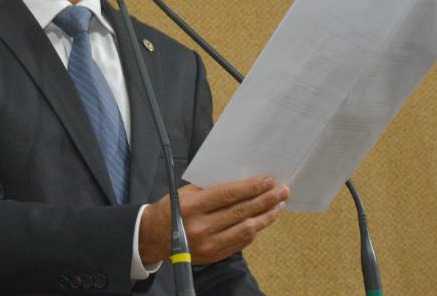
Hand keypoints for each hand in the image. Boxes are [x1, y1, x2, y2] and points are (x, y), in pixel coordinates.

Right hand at [138, 175, 288, 264]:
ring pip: (246, 229)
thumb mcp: (185, 193)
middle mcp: (201, 227)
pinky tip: (262, 220)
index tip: (269, 180)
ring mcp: (208, 245)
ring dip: (266, 217)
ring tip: (278, 205)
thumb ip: (211, 188)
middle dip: (266, 200)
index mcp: (192, 207)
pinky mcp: (214, 256)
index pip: (228, 195)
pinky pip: (241, 242)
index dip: (251, 187)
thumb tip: (243, 181)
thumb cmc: (171, 209)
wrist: (154, 237)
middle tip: (282, 190)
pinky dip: (254, 230)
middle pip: (241, 212)